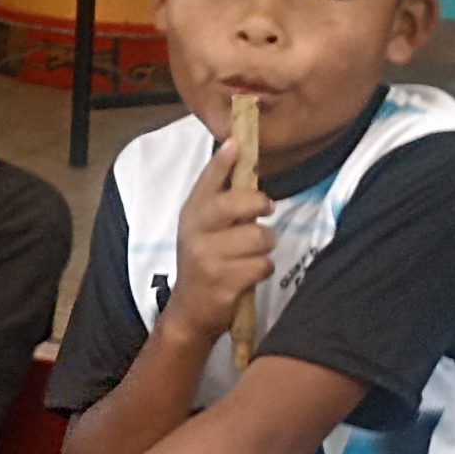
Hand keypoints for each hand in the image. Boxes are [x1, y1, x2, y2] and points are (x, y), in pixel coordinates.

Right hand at [160, 135, 273, 349]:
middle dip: (260, 205)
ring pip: (260, 237)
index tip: (236, 143)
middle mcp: (195, 233)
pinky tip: (248, 274)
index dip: (222, 162)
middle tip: (265, 210)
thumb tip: (238, 155)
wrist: (190, 310)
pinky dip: (262, 269)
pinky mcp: (224, 282)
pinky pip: (263, 265)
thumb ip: (220, 198)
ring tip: (250, 254)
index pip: (207, 182)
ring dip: (264, 247)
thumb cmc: (205, 261)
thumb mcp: (203, 228)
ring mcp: (208, 258)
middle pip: (239, 204)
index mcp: (191, 215)